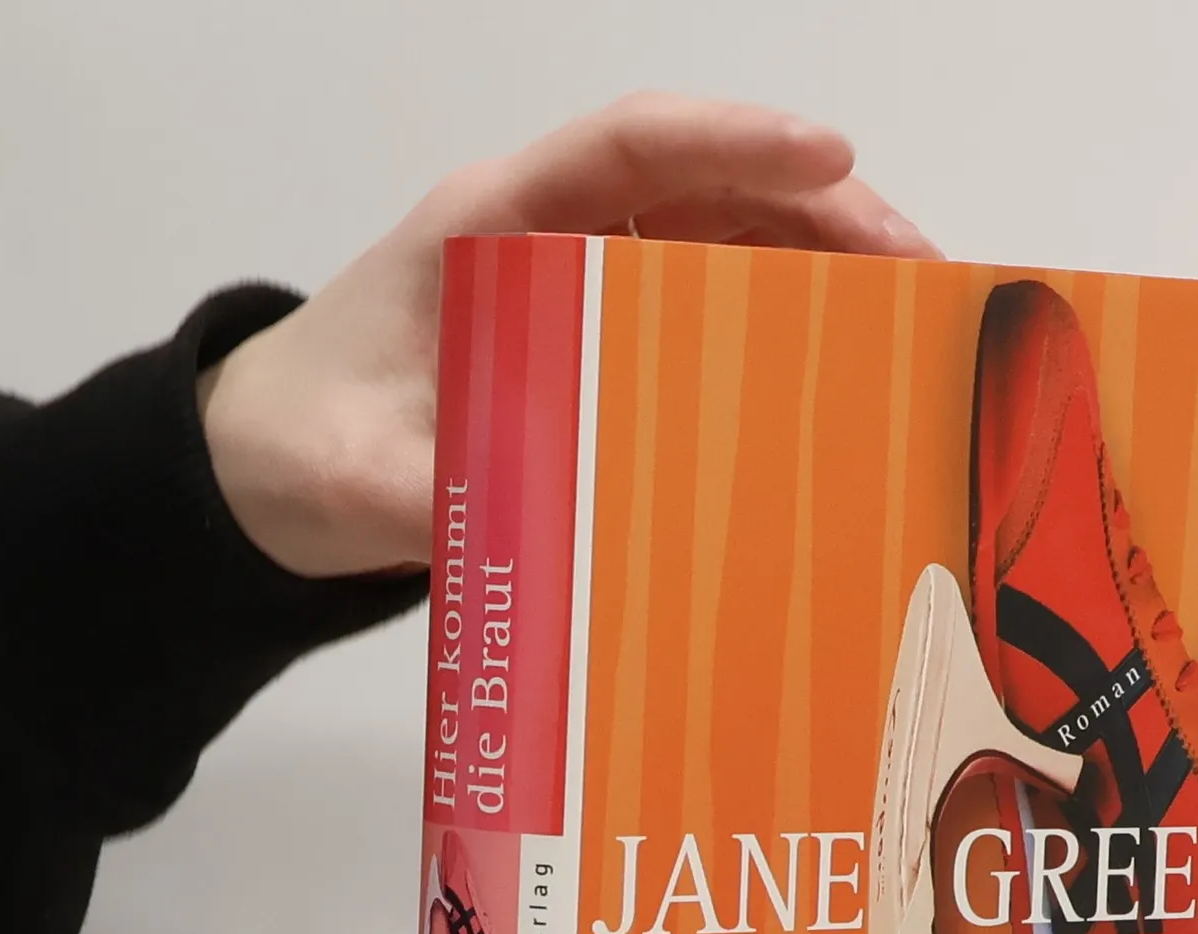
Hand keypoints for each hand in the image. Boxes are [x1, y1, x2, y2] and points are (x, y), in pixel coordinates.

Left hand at [197, 94, 939, 579]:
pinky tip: (841, 377)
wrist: (273, 462)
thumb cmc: (306, 439)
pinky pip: (710, 310)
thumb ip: (423, 492)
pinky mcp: (602, 341)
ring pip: (727, 241)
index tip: (833, 156)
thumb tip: (528, 526)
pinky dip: (783, 325)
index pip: (629, 149)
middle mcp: (553, 236)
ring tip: (916, 328)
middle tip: (924, 281)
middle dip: (826, 216)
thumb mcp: (353, 474)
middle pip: (710, 186)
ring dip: (823, 271)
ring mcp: (584, 283)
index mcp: (490, 226)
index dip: (735, 142)